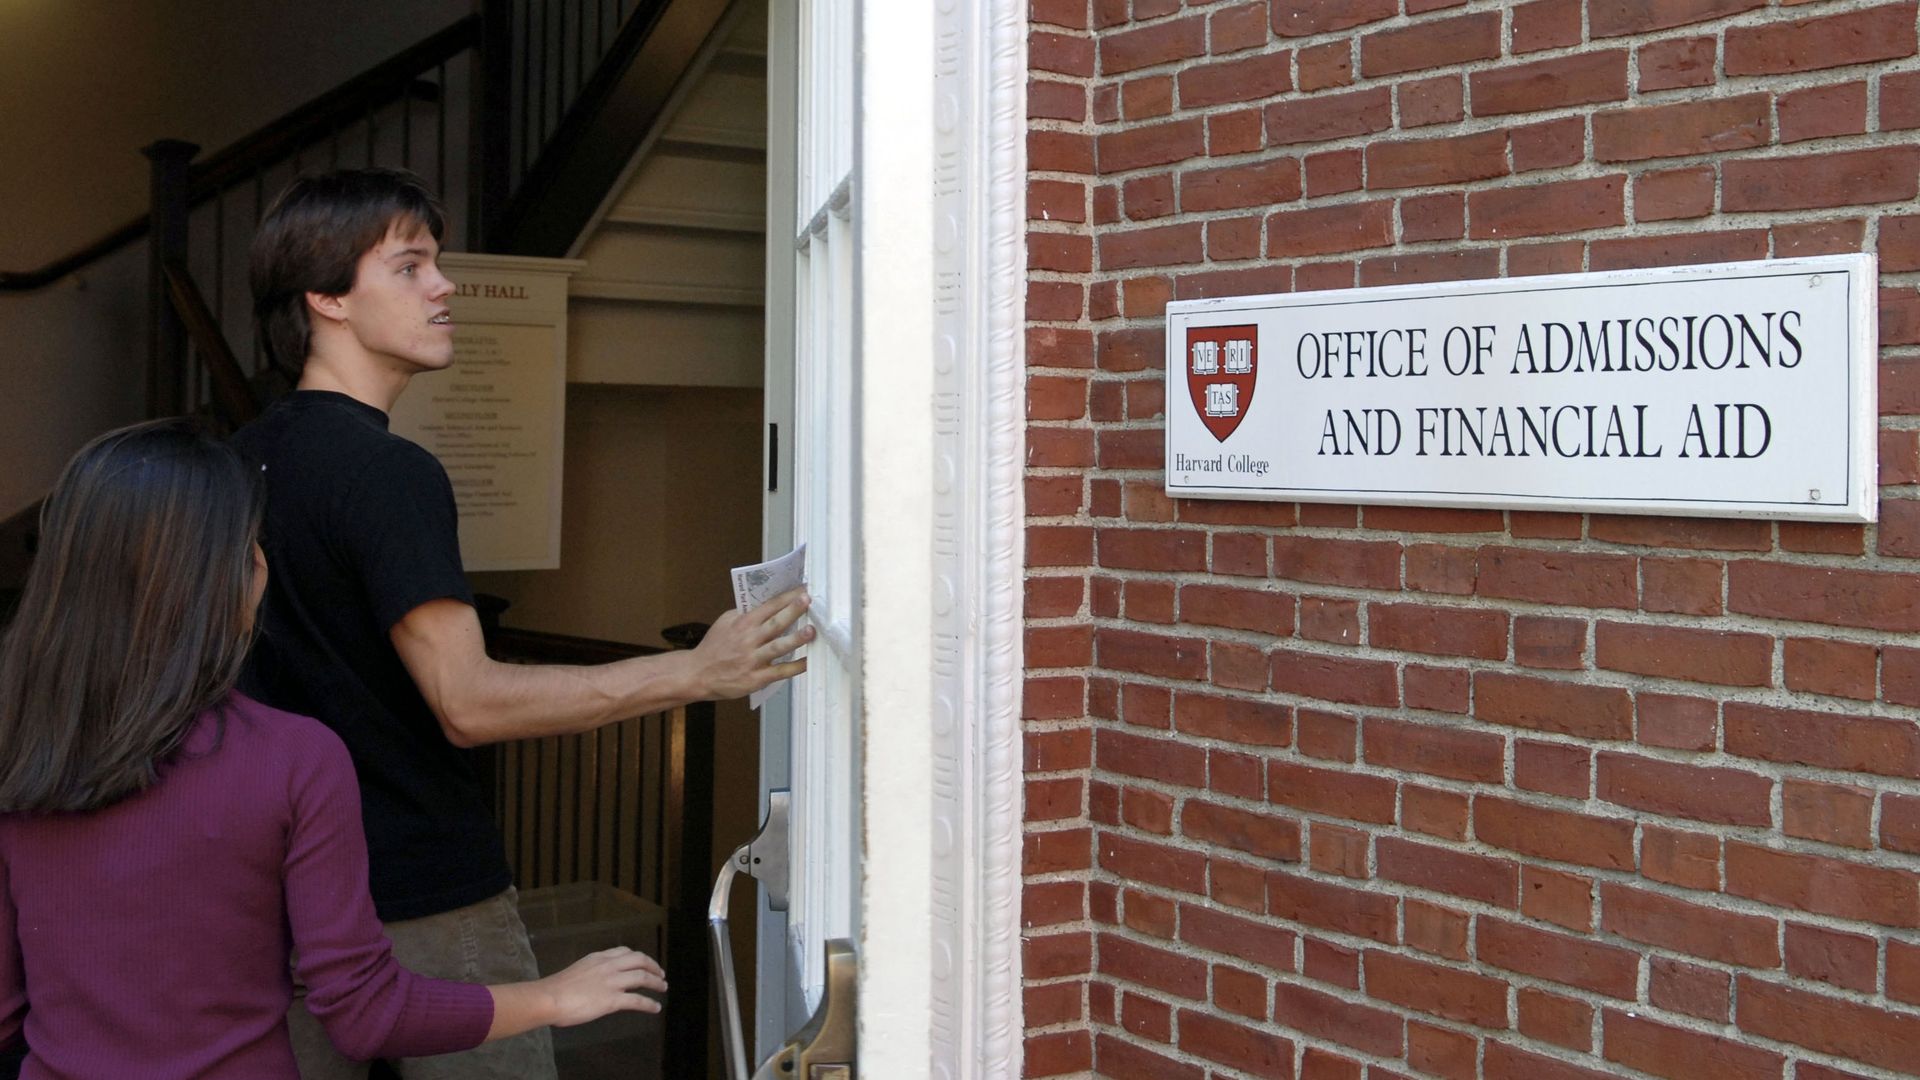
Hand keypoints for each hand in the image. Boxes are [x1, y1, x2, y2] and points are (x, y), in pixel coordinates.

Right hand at [541, 947, 667, 1026]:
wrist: (549, 998)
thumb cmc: (556, 988)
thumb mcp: (577, 970)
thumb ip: (591, 972)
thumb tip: (597, 981)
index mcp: (599, 958)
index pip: (625, 952)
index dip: (638, 957)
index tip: (644, 962)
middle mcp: (609, 966)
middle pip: (639, 960)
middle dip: (653, 966)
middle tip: (661, 974)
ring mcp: (612, 982)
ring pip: (642, 977)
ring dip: (656, 982)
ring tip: (663, 988)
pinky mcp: (612, 1000)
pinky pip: (637, 1000)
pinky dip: (650, 1004)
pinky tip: (656, 1008)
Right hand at [690, 588, 813, 699]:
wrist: (697, 673)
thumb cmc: (714, 646)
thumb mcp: (725, 623)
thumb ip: (745, 614)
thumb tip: (769, 605)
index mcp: (742, 623)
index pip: (769, 606)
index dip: (787, 597)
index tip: (803, 589)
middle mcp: (749, 639)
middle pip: (775, 623)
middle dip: (793, 611)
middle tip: (809, 601)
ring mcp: (753, 660)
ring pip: (778, 647)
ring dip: (796, 639)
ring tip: (811, 631)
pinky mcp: (755, 678)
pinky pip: (778, 672)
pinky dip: (794, 667)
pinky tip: (808, 662)